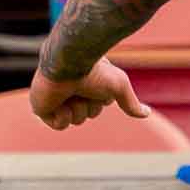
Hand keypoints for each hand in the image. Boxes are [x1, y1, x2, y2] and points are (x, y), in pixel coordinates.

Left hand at [29, 57, 149, 129]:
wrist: (68, 63)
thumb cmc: (95, 71)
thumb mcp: (119, 86)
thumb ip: (130, 102)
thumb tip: (146, 114)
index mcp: (88, 83)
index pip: (100, 104)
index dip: (102, 98)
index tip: (96, 82)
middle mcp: (72, 90)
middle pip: (89, 114)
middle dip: (90, 104)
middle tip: (84, 88)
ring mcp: (57, 99)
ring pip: (75, 120)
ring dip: (77, 108)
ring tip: (71, 92)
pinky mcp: (42, 107)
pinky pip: (59, 125)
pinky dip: (62, 116)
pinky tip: (59, 101)